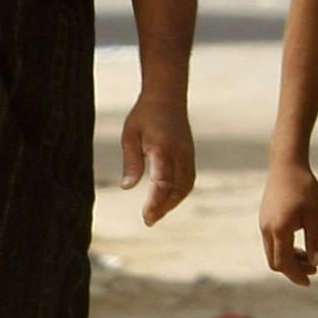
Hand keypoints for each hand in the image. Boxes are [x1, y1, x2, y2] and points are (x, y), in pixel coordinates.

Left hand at [119, 92, 194, 226]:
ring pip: (185, 186)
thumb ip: (131, 162)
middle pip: (176, 188)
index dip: (156, 201)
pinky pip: (188, 180)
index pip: (163, 181)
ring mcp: (188, 155)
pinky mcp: (190, 155)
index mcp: (163, 148)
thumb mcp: (130, 135)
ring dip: (172, 203)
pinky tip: (167, 200)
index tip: (146, 215)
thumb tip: (127, 188)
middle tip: (148, 221)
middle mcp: (179, 154)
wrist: (168, 96)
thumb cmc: (144, 115)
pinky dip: (179, 193)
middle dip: (163, 207)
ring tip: (156, 214)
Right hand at [259, 158, 317, 284]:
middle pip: (276, 262)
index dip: (296, 275)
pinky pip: (271, 242)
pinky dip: (284, 248)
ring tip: (309, 257)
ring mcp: (263, 224)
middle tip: (314, 269)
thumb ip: (315, 240)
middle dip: (294, 269)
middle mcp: (267, 229)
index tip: (309, 282)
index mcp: (279, 230)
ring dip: (289, 259)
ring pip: (272, 252)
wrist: (286, 164)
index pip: (284, 263)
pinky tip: (299, 244)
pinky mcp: (264, 218)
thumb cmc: (304, 187)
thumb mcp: (314, 214)